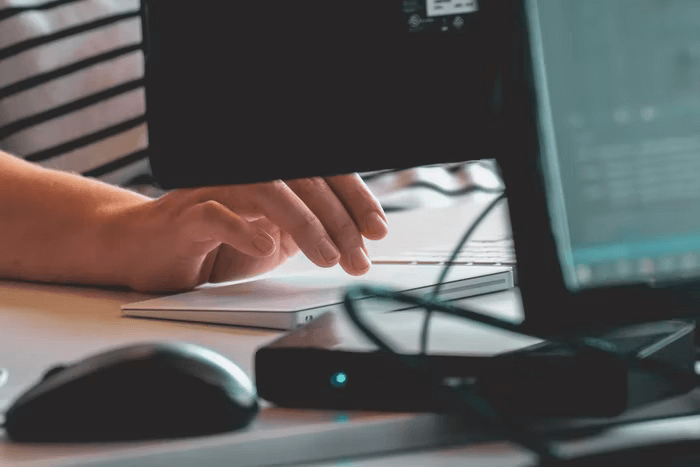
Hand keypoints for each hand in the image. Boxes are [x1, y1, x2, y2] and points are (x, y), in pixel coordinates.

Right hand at [106, 174, 387, 291]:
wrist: (149, 252)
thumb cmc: (213, 245)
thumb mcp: (274, 240)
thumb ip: (307, 231)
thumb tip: (356, 238)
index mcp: (273, 179)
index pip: (323, 176)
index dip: (355, 199)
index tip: (377, 230)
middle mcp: (247, 175)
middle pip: (304, 182)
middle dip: (339, 222)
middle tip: (359, 256)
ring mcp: (216, 190)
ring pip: (269, 192)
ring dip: (305, 225)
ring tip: (327, 256)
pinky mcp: (186, 214)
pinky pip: (217, 214)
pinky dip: (244, 229)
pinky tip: (265, 247)